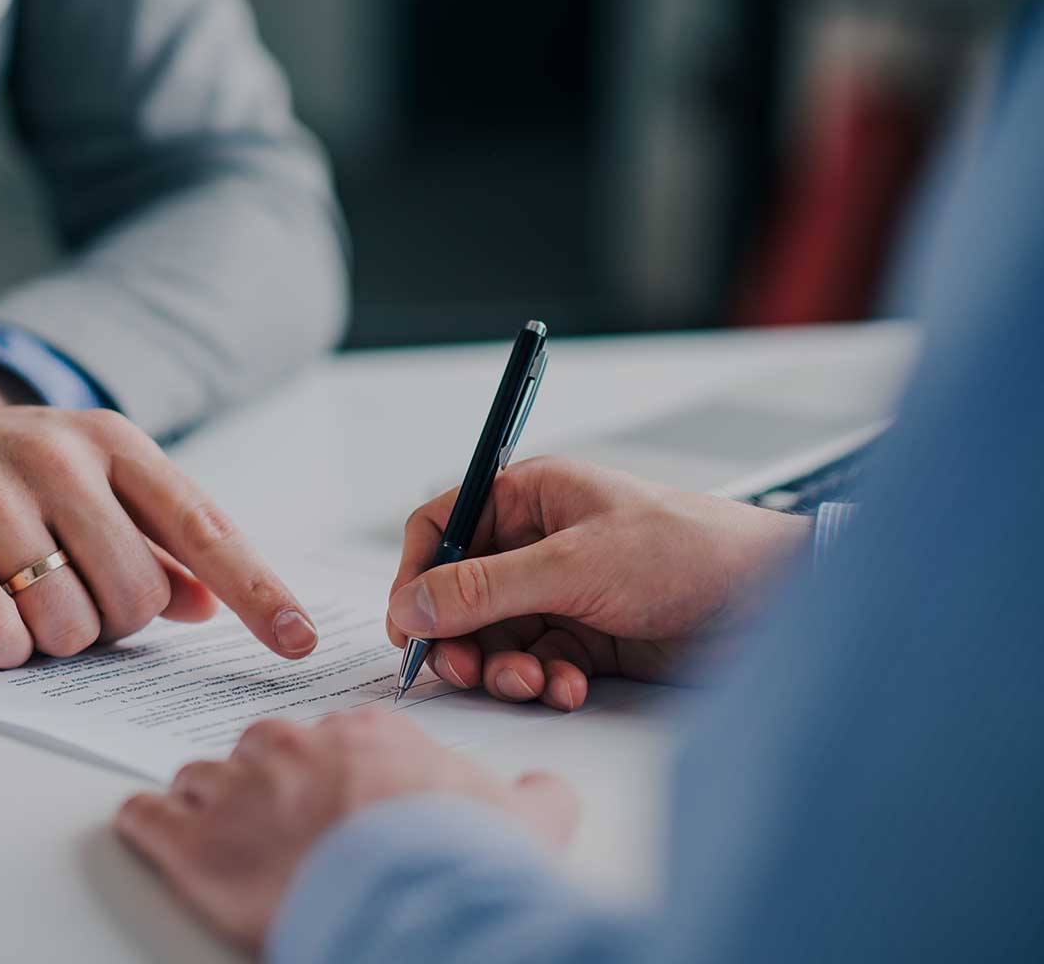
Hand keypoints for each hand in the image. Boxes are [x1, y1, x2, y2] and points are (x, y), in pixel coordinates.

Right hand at [0, 393, 320, 667]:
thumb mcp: (80, 485)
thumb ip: (148, 541)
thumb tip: (207, 602)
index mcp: (110, 445)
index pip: (203, 527)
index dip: (257, 591)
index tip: (298, 642)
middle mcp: (57, 457)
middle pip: (136, 594)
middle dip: (112, 624)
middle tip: (68, 600)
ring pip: (68, 619)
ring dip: (50, 638)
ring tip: (17, 599)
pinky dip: (0, 645)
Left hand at [115, 710, 577, 951]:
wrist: (410, 905)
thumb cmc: (461, 860)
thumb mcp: (530, 821)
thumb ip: (536, 795)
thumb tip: (546, 789)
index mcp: (364, 735)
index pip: (330, 737)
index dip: (330, 775)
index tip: (335, 804)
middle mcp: (293, 746)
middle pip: (262, 751)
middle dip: (266, 786)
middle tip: (283, 831)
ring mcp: (236, 788)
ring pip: (202, 778)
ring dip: (208, 805)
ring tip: (224, 843)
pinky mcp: (190, 840)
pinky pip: (147, 815)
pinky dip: (149, 827)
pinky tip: (157, 837)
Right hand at [387, 456, 811, 708]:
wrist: (774, 601)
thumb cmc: (689, 550)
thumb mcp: (576, 565)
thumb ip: (486, 588)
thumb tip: (413, 605)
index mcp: (530, 497)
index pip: (441, 528)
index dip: (416, 575)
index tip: (408, 624)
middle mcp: (537, 543)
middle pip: (460, 595)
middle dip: (460, 638)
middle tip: (463, 671)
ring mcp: (561, 593)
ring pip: (495, 638)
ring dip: (504, 668)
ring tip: (532, 681)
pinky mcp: (587, 637)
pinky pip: (537, 664)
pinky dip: (545, 681)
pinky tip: (570, 685)